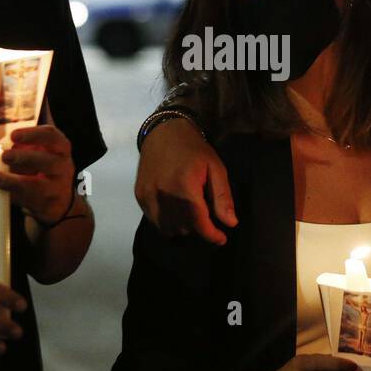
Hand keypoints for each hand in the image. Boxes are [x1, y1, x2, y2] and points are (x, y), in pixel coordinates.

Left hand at [0, 124, 76, 224]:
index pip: (51, 136)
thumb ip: (18, 147)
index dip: (32, 134)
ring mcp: (57, 189)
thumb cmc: (41, 168)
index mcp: (61, 148)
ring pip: (36, 187)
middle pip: (48, 162)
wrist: (58, 200)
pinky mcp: (47, 207)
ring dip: (11, 181)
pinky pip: (26, 201)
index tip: (13, 135)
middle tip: (5, 156)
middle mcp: (63, 167)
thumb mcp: (36, 152)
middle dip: (24, 158)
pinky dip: (8, 195)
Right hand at [134, 117, 236, 244]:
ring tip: (190, 212)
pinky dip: (166, 221)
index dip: (212, 235)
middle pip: (183, 228)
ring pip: (167, 229)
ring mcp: (148, 197)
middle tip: (205, 214)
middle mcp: (163, 195)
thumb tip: (230, 223)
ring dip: (182, 227)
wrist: (164, 132)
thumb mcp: (216, 168)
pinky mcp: (140, 196)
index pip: (199, 224)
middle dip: (198, 227)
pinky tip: (175, 208)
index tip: (221, 238)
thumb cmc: (194, 149)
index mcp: (185, 188)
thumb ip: (223, 197)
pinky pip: (154, 220)